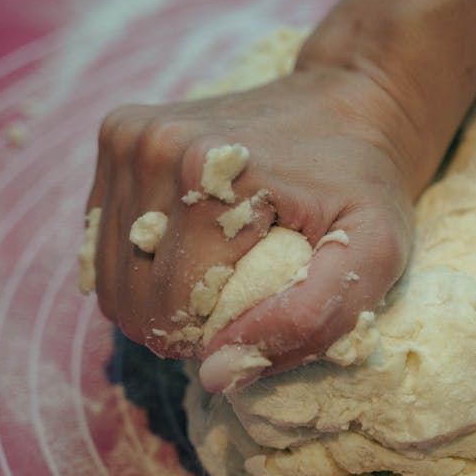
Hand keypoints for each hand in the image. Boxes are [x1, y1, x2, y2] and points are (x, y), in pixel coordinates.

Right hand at [86, 65, 433, 372]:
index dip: (217, 337)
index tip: (264, 312)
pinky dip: (143, 258)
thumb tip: (214, 372)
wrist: (351, 102)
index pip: (173, 314)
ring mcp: (127, 137)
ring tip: (220, 268)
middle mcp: (153, 147)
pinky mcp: (117, 136)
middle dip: (183, 321)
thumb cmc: (366, 185)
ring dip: (160, 291)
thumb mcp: (372, 256)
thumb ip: (305, 320)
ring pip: (110, 276)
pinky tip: (192, 240)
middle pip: (132, 298)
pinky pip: (103, 239)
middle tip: (242, 297)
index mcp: (208, 174)